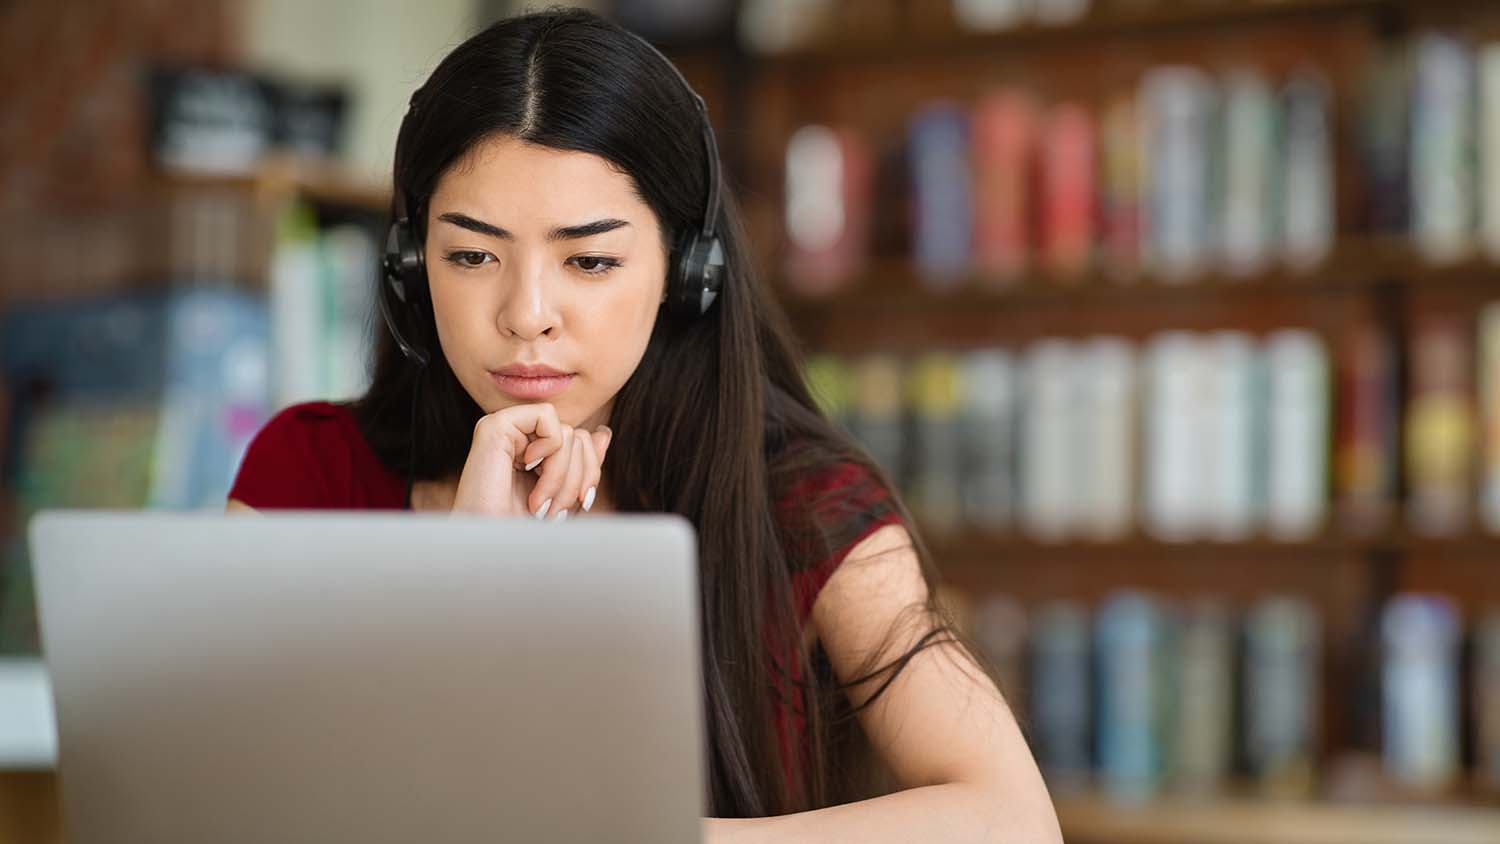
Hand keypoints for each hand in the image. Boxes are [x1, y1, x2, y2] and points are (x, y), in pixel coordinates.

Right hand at [450, 402, 612, 519]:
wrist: (493, 550)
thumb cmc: (522, 531)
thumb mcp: (566, 496)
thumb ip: (583, 465)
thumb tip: (604, 432)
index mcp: (532, 452)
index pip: (582, 442)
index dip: (591, 471)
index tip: (582, 502)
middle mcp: (519, 438)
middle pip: (578, 437)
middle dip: (578, 478)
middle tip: (555, 511)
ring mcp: (506, 430)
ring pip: (567, 431)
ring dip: (561, 475)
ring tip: (539, 503)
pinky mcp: (495, 425)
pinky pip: (546, 417)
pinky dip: (550, 448)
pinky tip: (526, 468)